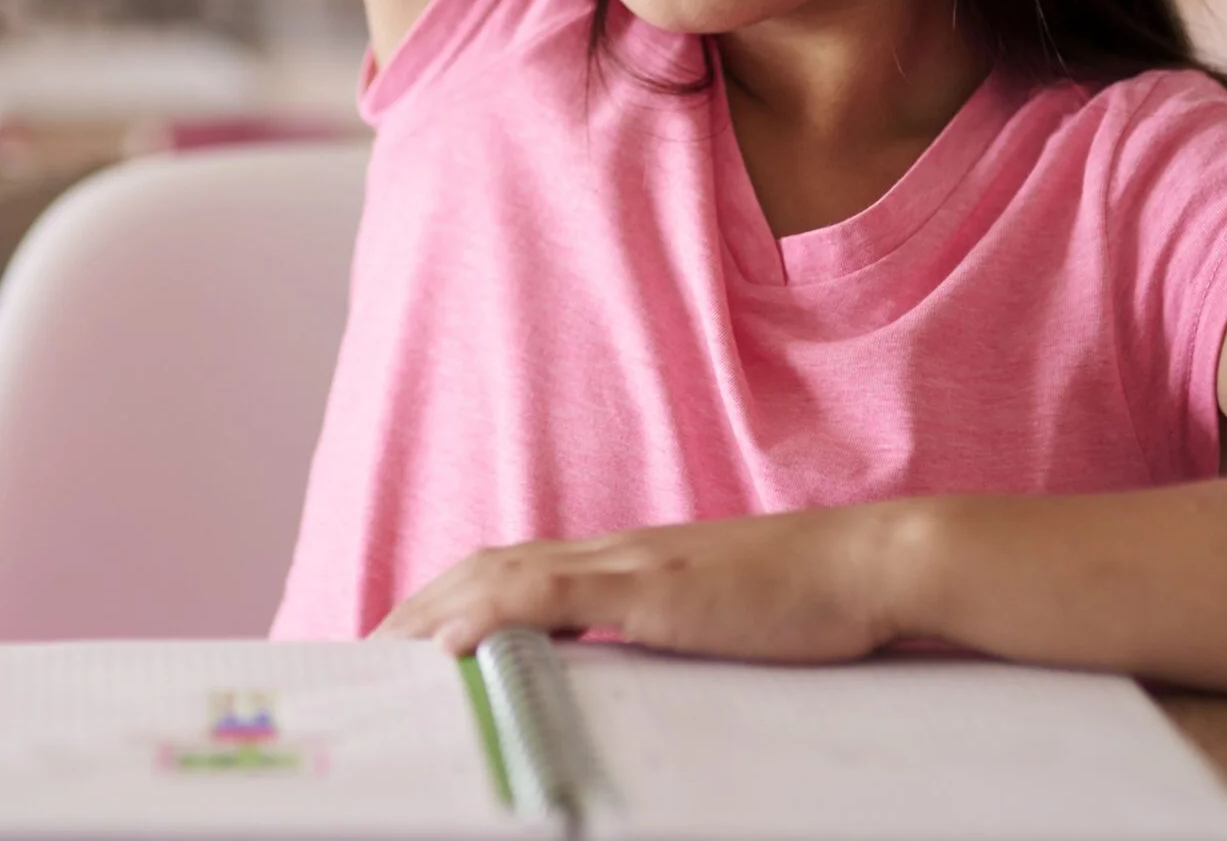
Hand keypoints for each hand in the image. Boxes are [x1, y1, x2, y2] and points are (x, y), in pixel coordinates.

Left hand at [376, 506, 913, 661]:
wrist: (869, 568)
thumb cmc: (800, 604)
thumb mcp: (705, 624)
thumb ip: (646, 636)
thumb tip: (589, 671)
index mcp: (616, 563)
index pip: (502, 575)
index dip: (440, 605)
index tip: (394, 645)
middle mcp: (607, 554)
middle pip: (480, 570)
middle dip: (412, 613)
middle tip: (357, 658)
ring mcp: (627, 566)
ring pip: (500, 576)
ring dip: (431, 614)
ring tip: (379, 656)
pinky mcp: (654, 588)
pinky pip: (556, 594)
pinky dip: (495, 612)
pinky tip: (453, 644)